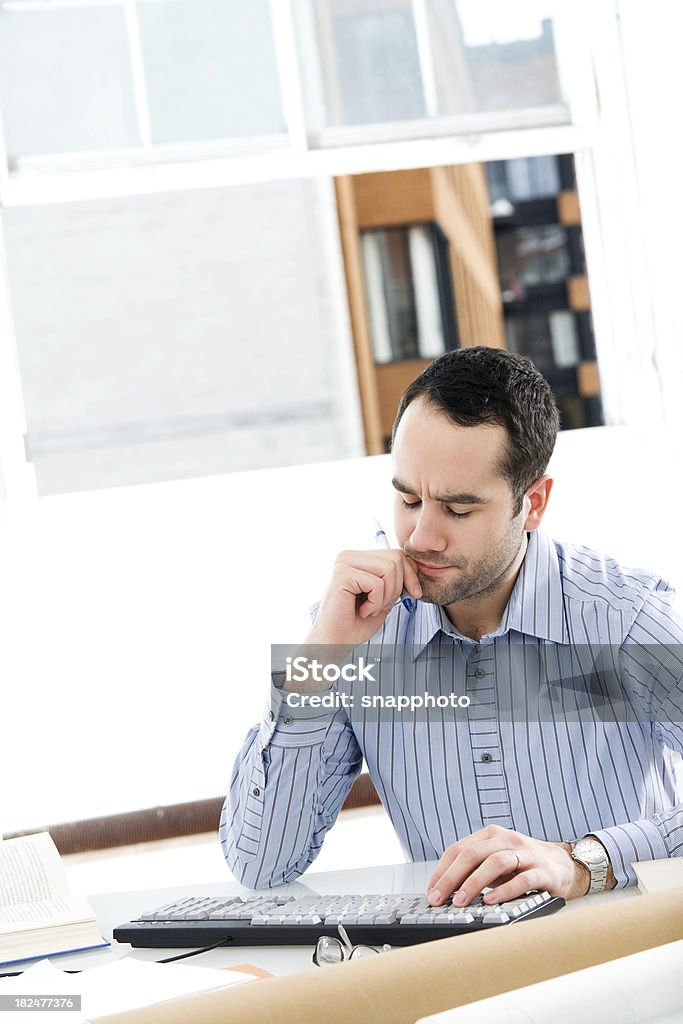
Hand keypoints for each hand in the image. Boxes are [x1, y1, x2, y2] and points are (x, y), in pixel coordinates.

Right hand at [305, 549, 421, 648]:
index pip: (395, 554)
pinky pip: (376, 584)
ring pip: (389, 569)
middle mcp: (349, 556)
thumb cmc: (356, 623)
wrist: (335, 642)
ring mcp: (344, 563)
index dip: (411, 574)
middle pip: (395, 558)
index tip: (415, 593)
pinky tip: (362, 611)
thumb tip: (416, 569)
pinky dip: (375, 603)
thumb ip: (396, 581)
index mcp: (358, 558)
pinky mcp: (342, 574)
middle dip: (398, 587)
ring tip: (371, 608)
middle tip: (382, 606)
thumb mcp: (384, 598)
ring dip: (386, 596)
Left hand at [426, 825, 594, 906]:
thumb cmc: (523, 865)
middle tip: (439, 898)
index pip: (458, 848)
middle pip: (472, 854)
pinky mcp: (544, 871)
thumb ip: (474, 870)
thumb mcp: (496, 862)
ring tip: (461, 901)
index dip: (442, 870)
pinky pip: (523, 878)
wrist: (564, 865)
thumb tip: (445, 891)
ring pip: (495, 862)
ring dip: (474, 883)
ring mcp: (526, 853)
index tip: (431, 891)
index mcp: (491, 835)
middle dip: (452, 877)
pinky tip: (492, 901)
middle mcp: (507, 839)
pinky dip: (505, 890)